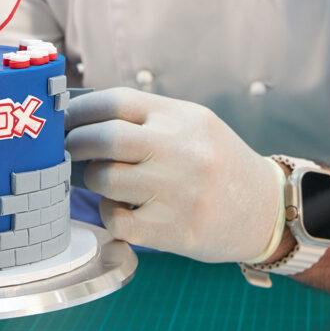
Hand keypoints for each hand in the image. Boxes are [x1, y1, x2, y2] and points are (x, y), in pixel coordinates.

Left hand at [65, 87, 283, 262]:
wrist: (264, 209)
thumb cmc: (217, 164)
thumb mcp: (193, 126)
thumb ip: (147, 119)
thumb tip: (82, 117)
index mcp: (183, 118)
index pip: (117, 102)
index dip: (82, 109)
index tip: (65, 118)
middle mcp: (181, 150)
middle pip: (104, 138)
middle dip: (75, 143)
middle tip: (67, 149)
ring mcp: (177, 191)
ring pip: (105, 178)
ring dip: (92, 179)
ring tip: (100, 178)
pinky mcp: (172, 228)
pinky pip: (116, 218)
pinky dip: (109, 213)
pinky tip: (121, 209)